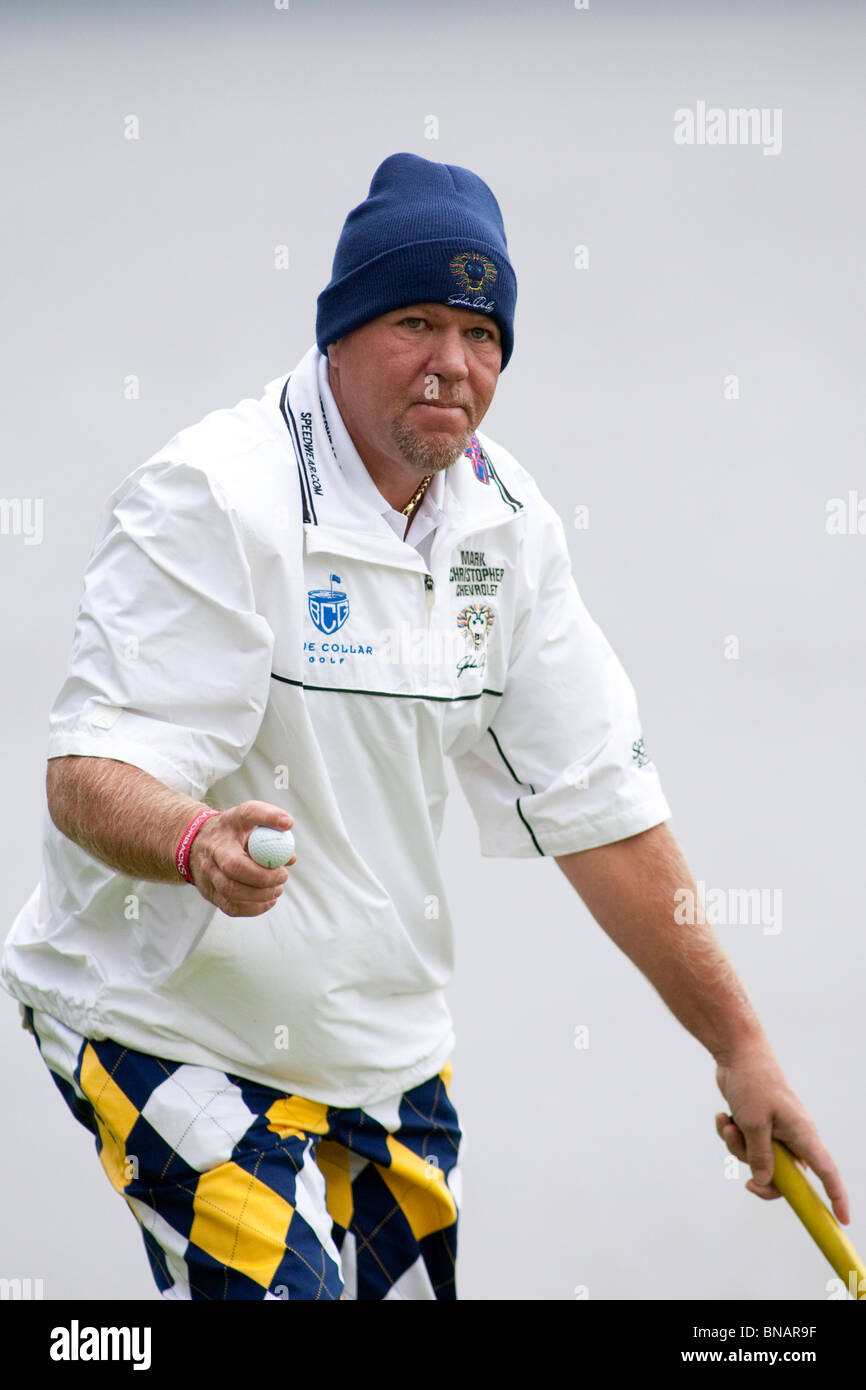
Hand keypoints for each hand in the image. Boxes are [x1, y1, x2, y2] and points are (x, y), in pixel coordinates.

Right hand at [188, 801, 295, 916]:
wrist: (197, 843)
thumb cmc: (233, 832)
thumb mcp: (249, 820)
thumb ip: (272, 833)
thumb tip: (291, 858)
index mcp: (227, 825)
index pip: (247, 814)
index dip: (268, 817)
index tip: (287, 825)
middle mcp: (213, 849)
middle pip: (234, 866)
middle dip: (263, 876)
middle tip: (282, 876)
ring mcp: (207, 873)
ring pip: (231, 891)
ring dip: (261, 894)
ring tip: (277, 889)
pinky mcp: (209, 893)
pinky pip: (231, 907)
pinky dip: (254, 908)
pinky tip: (268, 900)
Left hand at [714, 1039, 849, 1224]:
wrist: (737, 1053)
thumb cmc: (752, 1083)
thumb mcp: (753, 1124)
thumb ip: (760, 1157)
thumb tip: (765, 1183)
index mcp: (802, 1135)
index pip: (826, 1172)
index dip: (836, 1196)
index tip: (843, 1220)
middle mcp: (792, 1135)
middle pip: (784, 1175)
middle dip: (761, 1176)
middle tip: (747, 1182)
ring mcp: (773, 1130)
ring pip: (757, 1159)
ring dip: (738, 1148)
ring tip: (730, 1125)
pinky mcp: (756, 1123)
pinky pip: (743, 1143)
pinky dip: (731, 1134)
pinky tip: (722, 1117)